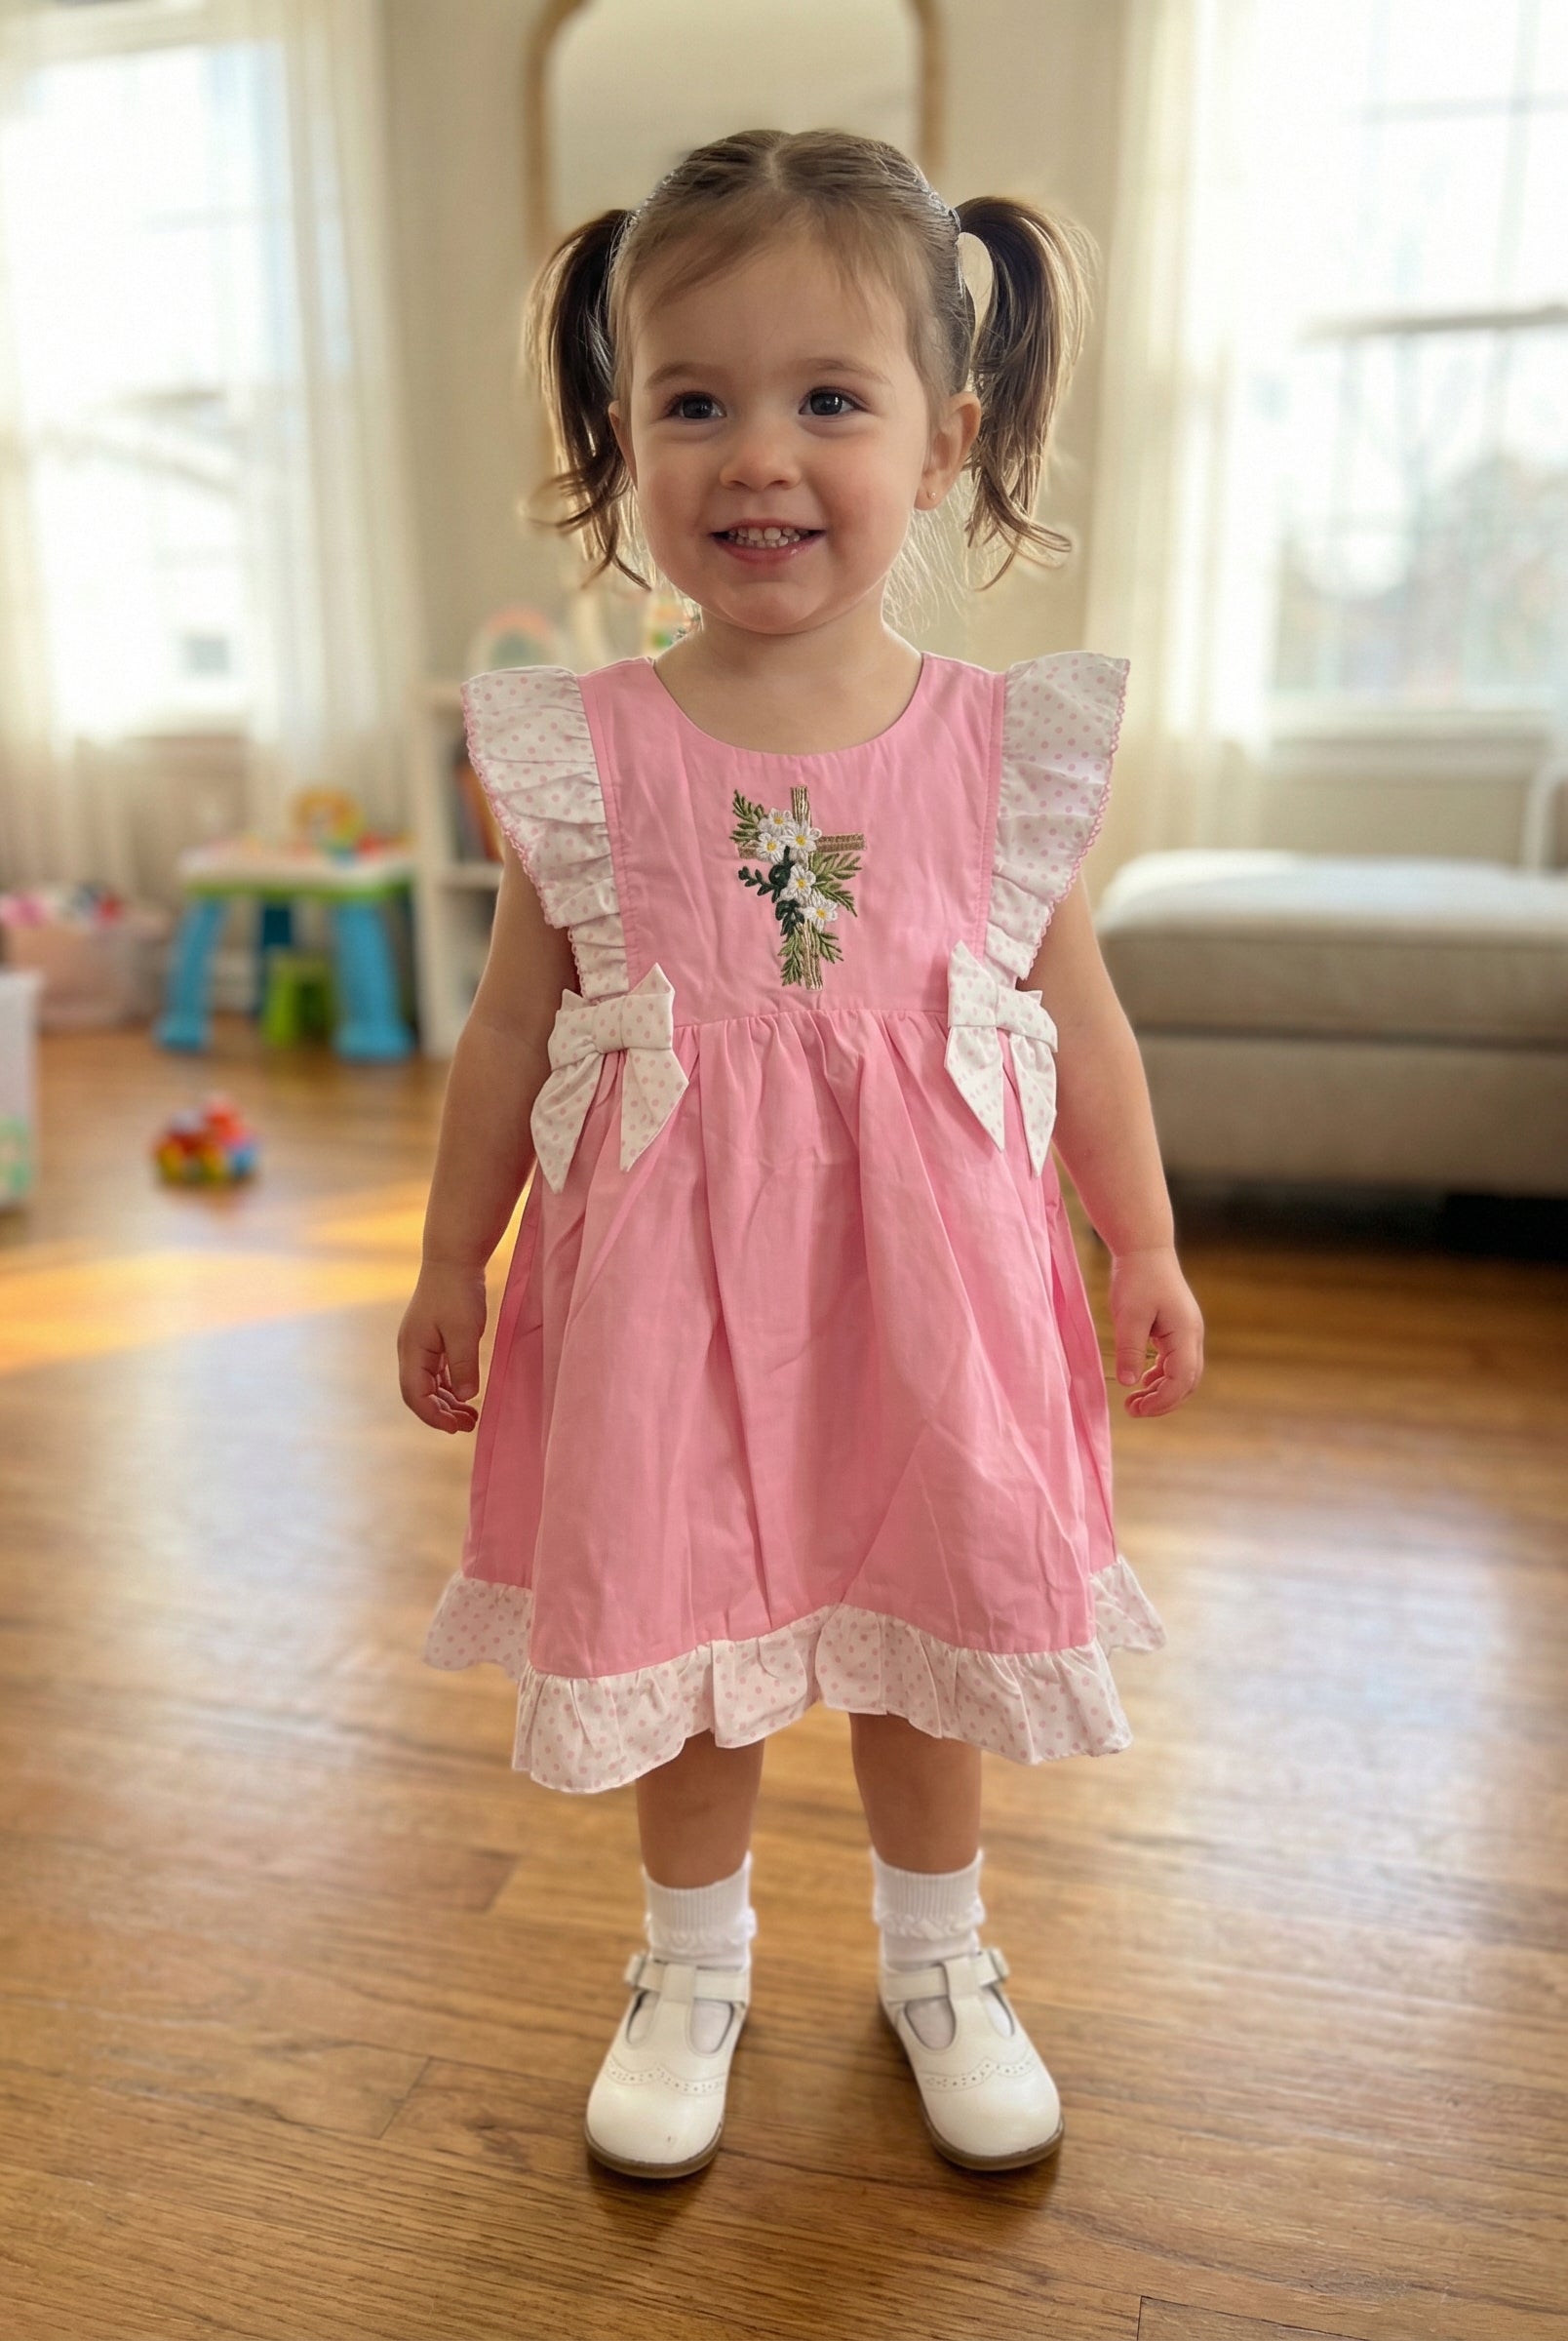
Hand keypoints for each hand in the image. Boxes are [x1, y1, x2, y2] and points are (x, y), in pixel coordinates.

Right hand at [398, 1261, 487, 1433]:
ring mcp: (420, 1345)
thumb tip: (466, 1398)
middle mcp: (411, 1351)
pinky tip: (466, 1393)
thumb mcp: (465, 1332)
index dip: (434, 1416)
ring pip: (428, 1384)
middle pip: (419, 1394)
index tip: (455, 1428)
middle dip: (442, 1414)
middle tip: (469, 1426)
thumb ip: (464, 1366)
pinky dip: (450, 1386)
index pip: (415, 1396)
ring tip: (471, 1416)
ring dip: (448, 1402)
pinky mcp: (431, 1339)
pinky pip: (436, 1371)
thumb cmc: (457, 1292)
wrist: (453, 1258)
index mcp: (412, 1351)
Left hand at [1107, 1244, 1203, 1416]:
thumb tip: (1129, 1383)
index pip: (1182, 1380)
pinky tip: (1141, 1381)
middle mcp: (1192, 1336)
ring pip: (1183, 1374)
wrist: (1145, 1249)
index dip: (1162, 1401)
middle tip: (1132, 1410)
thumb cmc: (1136, 1278)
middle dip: (1163, 1402)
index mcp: (1185, 1333)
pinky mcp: (1178, 1329)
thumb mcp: (1128, 1316)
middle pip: (1187, 1382)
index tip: (1137, 1408)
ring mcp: (1187, 1333)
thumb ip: (1130, 1350)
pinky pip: (1175, 1362)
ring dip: (1161, 1391)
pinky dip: (1160, 1376)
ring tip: (1133, 1401)